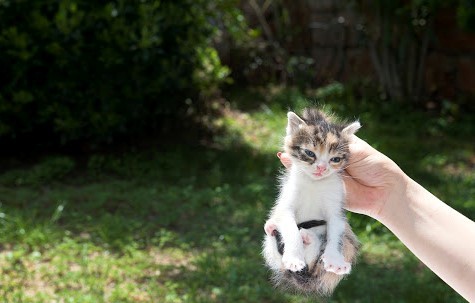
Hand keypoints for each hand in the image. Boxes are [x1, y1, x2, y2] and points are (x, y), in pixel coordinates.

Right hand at [277, 136, 405, 218]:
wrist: (384, 191)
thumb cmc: (375, 166)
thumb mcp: (356, 149)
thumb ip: (336, 143)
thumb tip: (318, 134)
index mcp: (338, 146)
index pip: (320, 136)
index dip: (309, 131)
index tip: (296, 122)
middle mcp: (329, 158)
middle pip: (311, 149)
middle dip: (299, 143)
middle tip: (288, 136)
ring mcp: (325, 173)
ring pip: (306, 163)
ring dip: (295, 156)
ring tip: (285, 148)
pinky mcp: (323, 187)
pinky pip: (307, 179)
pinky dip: (296, 170)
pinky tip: (287, 161)